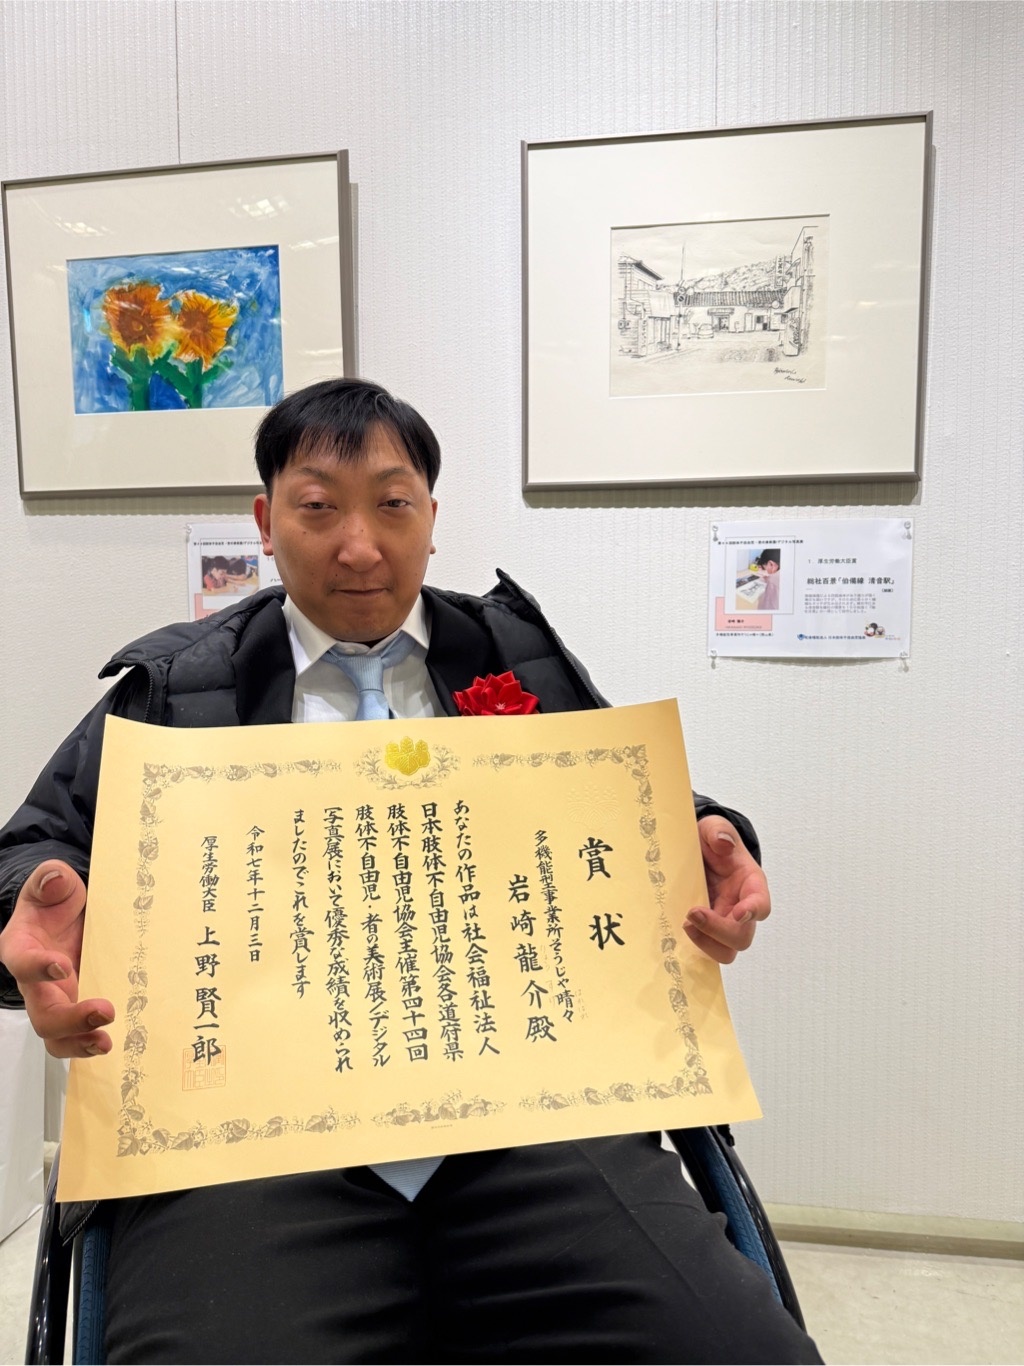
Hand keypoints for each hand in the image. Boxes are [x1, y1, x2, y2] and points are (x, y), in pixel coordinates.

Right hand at [0, 860, 113, 1057]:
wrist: (67, 915)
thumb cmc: (55, 901)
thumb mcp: (53, 882)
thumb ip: (50, 878)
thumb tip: (55, 879)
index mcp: (21, 948)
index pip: (22, 963)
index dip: (38, 967)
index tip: (62, 965)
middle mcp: (35, 983)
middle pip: (41, 1013)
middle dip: (70, 1019)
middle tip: (105, 1012)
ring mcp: (57, 999)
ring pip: (57, 1035)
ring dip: (80, 1043)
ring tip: (106, 1042)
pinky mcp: (77, 1007)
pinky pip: (79, 1033)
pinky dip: (94, 1041)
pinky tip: (119, 1041)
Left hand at [685, 817, 770, 964]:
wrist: (701, 850)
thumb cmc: (713, 841)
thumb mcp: (714, 827)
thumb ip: (719, 831)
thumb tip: (722, 843)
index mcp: (751, 884)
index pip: (761, 904)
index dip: (753, 911)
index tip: (738, 913)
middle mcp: (741, 908)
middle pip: (741, 937)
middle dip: (718, 931)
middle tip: (692, 913)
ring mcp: (724, 922)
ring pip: (725, 951)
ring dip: (705, 944)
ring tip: (685, 924)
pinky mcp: (706, 930)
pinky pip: (705, 948)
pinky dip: (693, 946)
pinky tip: (676, 931)